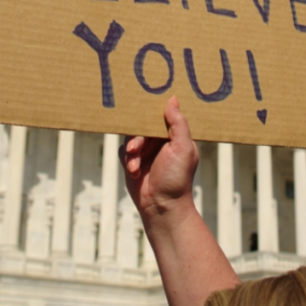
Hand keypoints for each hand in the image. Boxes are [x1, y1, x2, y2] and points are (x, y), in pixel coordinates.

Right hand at [121, 96, 198, 220]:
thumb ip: (178, 124)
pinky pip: (123, 151)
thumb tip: (172, 99)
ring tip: (135, 165)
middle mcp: (160, 141)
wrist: (161, 206)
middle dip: (138, 137)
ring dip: (132, 151)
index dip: (152, 113)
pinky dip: (127, 161)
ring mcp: (146, 151)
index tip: (142, 106)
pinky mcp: (133, 161)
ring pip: (131, 138)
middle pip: (142, 126)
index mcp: (175, 135)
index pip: (162, 116)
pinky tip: (134, 172)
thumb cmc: (177, 178)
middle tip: (136, 148)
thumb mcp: (182, 148)